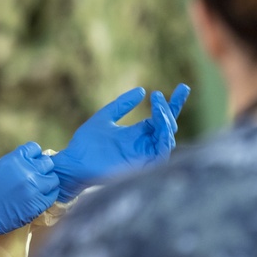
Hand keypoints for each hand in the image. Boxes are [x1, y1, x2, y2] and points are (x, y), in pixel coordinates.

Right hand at [0, 142, 58, 256]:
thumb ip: (13, 161)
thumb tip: (26, 160)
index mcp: (15, 159)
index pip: (35, 148)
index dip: (33, 155)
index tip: (30, 162)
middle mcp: (27, 171)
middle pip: (47, 163)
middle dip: (43, 168)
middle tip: (36, 175)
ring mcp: (34, 188)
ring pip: (53, 179)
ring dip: (47, 182)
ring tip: (39, 188)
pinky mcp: (37, 204)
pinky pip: (52, 195)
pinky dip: (48, 195)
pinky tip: (40, 197)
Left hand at [52, 84, 189, 201]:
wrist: (74, 163)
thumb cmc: (86, 144)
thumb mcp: (105, 117)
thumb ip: (122, 105)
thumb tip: (142, 90)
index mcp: (137, 134)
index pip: (162, 118)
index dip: (173, 104)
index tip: (183, 88)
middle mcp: (144, 145)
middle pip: (168, 127)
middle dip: (170, 110)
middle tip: (159, 97)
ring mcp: (143, 156)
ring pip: (167, 139)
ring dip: (166, 122)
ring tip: (158, 107)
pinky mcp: (141, 167)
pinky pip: (161, 154)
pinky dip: (164, 139)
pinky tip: (160, 125)